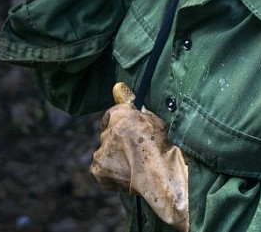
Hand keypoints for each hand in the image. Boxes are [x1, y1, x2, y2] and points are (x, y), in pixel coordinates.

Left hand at [91, 83, 189, 231]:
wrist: (160, 174)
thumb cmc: (162, 145)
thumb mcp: (152, 119)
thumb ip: (132, 104)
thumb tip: (116, 86)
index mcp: (121, 115)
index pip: (112, 115)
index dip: (121, 122)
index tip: (129, 130)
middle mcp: (106, 132)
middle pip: (108, 135)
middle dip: (118, 141)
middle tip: (136, 150)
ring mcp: (100, 152)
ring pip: (105, 152)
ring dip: (115, 156)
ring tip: (135, 164)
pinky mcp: (98, 169)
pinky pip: (102, 169)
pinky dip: (112, 172)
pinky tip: (128, 174)